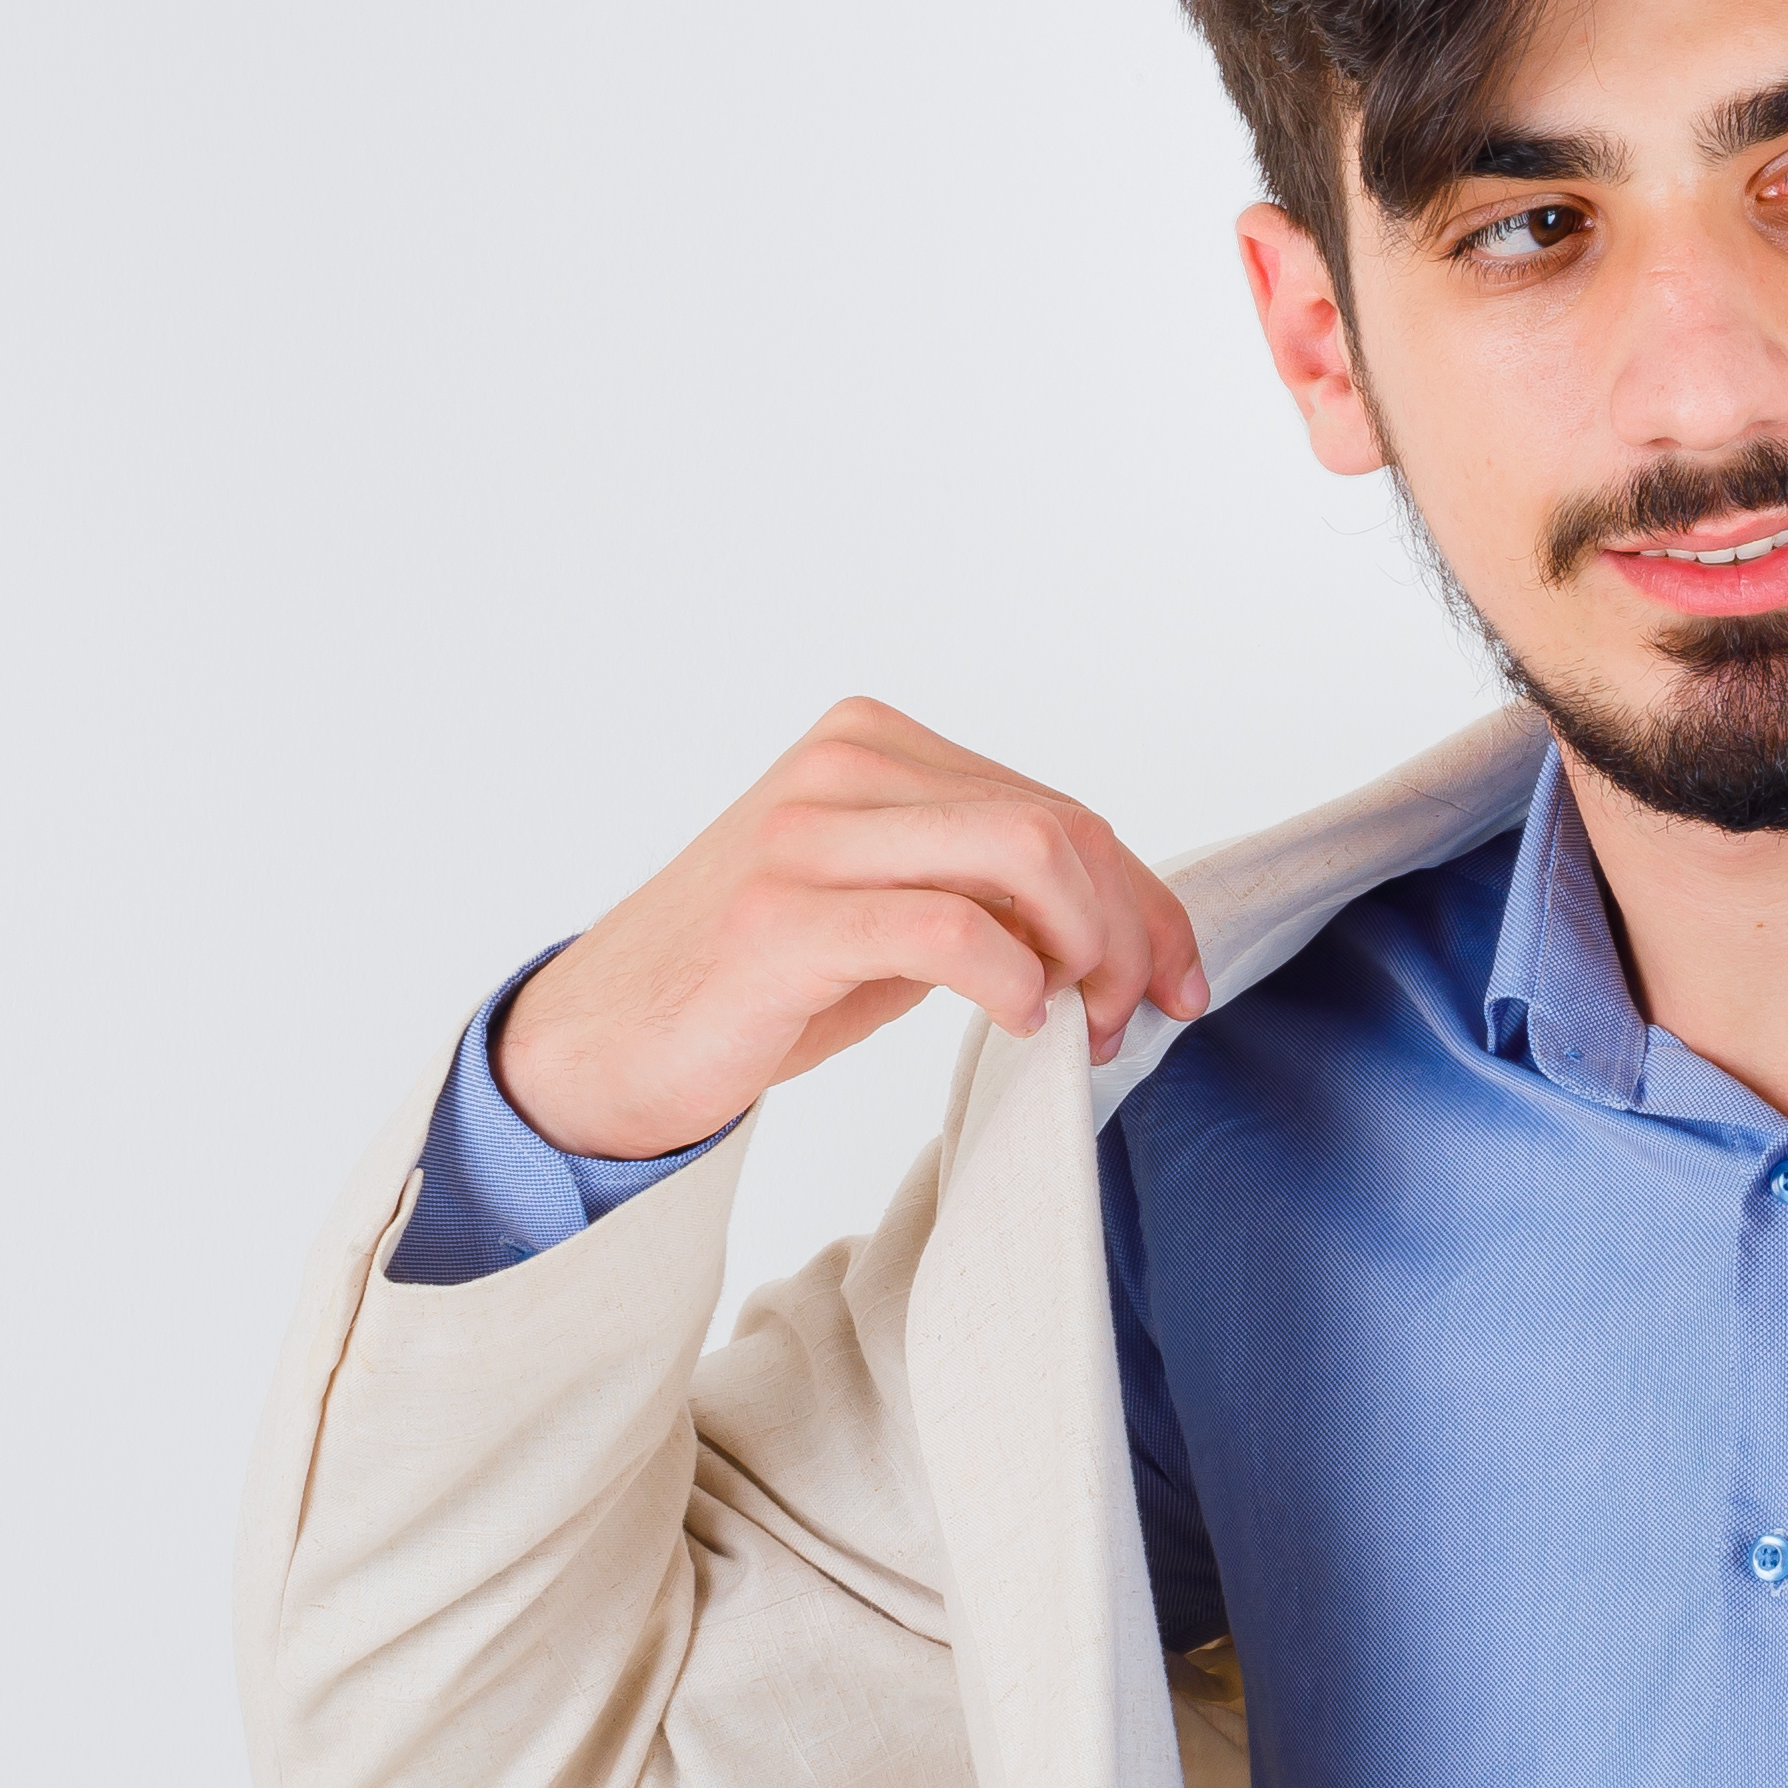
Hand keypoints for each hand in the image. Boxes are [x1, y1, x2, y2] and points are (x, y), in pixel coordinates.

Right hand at [493, 700, 1206, 1162]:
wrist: (606, 1043)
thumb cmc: (757, 983)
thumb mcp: (890, 914)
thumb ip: (989, 891)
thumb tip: (1124, 926)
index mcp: (874, 744)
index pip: (1058, 808)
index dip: (1145, 898)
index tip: (1181, 979)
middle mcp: (843, 764)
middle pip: (1059, 828)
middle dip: (1130, 932)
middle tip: (1131, 1020)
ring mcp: (806, 833)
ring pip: (1025, 858)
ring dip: (1089, 955)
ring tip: (1079, 1025)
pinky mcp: (782, 917)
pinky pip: (950, 928)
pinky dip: (1016, 980)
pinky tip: (1019, 1019)